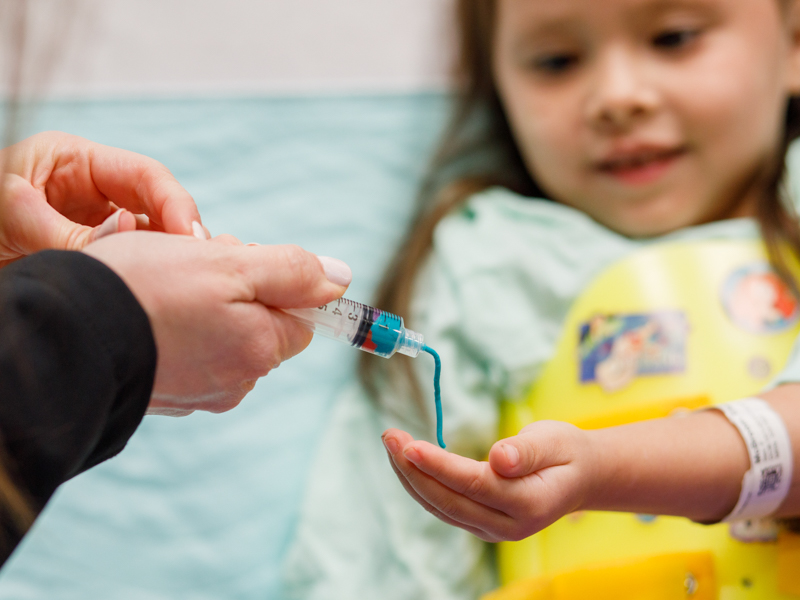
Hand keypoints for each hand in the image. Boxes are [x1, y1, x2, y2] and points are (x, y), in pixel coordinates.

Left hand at [0, 131, 206, 267]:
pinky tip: (160, 291)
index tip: (190, 237)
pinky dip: (149, 276)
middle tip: (196, 267)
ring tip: (182, 282)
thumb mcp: (11, 217)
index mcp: (75, 162)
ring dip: (166, 258)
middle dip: (179, 234)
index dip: (175, 203)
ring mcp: (96, 223)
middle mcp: (93, 190)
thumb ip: (67, 231)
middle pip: (158, 206)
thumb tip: (130, 235)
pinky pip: (133, 262)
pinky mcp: (95, 254)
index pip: (144, 175)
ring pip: (151, 237)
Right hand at [83, 231, 350, 415]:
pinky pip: (189, 350)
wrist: (65, 331)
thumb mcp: (230, 264)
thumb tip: (340, 279)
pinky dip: (176, 327)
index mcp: (260, 351)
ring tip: (163, 286)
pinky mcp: (166, 393)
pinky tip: (149, 310)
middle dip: (237, 290)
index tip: (235, 262)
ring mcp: (199, 391)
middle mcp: (237, 381)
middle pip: (260, 324)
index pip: (298, 315)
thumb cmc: (147, 290)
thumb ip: (293, 271)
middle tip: (192, 267)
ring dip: (205, 305)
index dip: (272, 281)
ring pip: (223, 334)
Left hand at [382, 421, 596, 541]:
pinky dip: (420, 483)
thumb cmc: (566, 451)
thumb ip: (526, 451)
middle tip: (389, 436)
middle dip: (413, 469)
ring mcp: (492, 529)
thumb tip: (498, 458)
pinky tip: (405, 460)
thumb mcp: (554, 440)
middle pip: (450, 501)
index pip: (474, 485)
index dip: (439, 466)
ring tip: (391, 441)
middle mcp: (508, 525)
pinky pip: (443, 506)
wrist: (579, 477)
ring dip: (410, 476)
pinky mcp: (479, 523)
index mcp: (530, 503)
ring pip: (441, 506)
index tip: (409, 445)